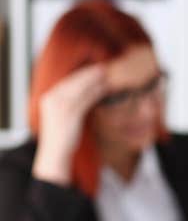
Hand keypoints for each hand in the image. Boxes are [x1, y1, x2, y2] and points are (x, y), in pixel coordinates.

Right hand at [32, 64, 108, 185]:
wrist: (55, 152)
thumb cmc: (61, 135)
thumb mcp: (63, 115)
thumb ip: (70, 103)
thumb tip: (85, 93)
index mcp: (49, 98)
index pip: (66, 81)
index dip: (80, 74)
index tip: (92, 69)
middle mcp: (53, 99)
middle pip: (74, 82)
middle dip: (88, 74)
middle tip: (102, 68)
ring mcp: (61, 106)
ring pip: (80, 89)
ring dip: (94, 81)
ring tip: (105, 76)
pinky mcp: (70, 114)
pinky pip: (85, 100)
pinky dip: (95, 93)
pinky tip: (103, 89)